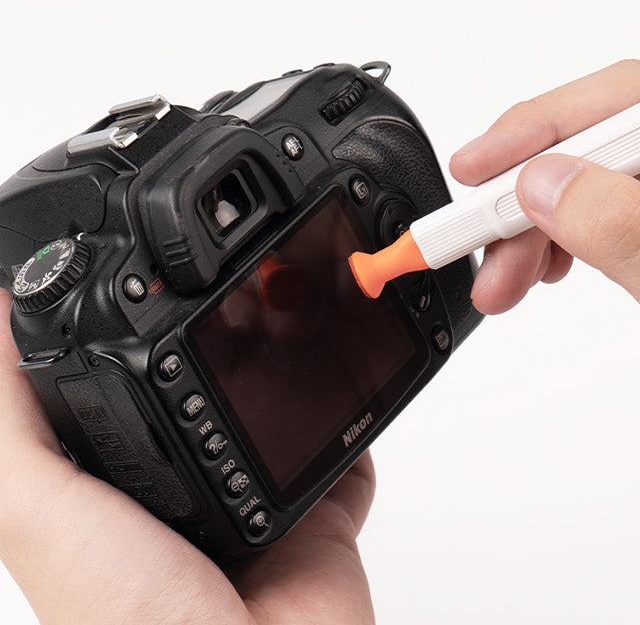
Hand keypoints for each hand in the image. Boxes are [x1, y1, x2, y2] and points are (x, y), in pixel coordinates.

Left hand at [0, 289, 374, 624]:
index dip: (144, 346)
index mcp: (131, 490)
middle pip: (220, 404)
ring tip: (302, 327)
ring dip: (297, 378)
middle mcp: (197, 495)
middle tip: (249, 299)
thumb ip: (12, 425)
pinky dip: (357, 431)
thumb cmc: (133, 622)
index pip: (137, 397)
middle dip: (234, 355)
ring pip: (286, 422)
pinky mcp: (323, 520)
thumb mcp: (40, 513)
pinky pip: (348, 461)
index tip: (158, 295)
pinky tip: (353, 392)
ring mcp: (264, 506)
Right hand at [451, 58, 639, 510]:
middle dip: (531, 195)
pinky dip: (560, 243)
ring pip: (596, 179)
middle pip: (607, 141)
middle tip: (472, 236)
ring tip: (501, 279)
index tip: (480, 167)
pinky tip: (537, 272)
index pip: (639, 102)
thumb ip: (633, 239)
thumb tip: (546, 182)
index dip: (546, 129)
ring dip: (536, 226)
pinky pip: (607, 215)